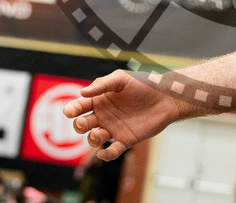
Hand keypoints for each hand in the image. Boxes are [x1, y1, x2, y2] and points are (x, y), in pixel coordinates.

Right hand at [63, 70, 181, 161]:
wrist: (166, 97)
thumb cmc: (143, 84)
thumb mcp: (121, 79)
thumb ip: (102, 85)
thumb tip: (82, 93)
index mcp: (99, 100)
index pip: (79, 106)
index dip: (72, 109)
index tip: (69, 112)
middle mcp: (103, 116)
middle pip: (83, 124)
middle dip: (79, 125)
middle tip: (82, 123)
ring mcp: (113, 129)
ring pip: (94, 139)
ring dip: (92, 139)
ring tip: (99, 134)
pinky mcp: (126, 140)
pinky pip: (112, 151)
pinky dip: (106, 155)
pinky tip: (104, 154)